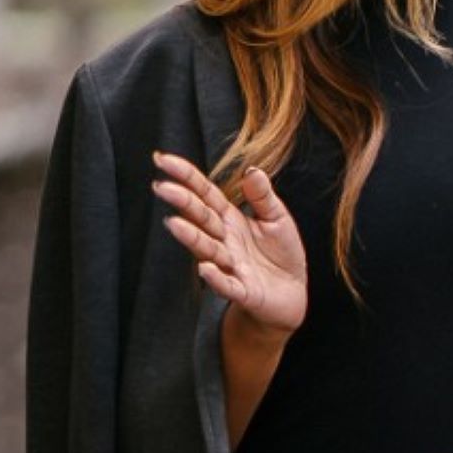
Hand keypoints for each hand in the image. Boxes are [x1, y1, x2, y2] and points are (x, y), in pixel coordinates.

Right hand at [150, 151, 307, 340]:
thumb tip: (251, 169)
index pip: (205, 194)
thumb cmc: (281, 253)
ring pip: (207, 249)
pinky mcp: (242, 291)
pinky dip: (216, 278)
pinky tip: (205, 269)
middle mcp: (224, 240)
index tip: (163, 159)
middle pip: (200, 218)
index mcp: (230, 219)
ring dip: (191, 238)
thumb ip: (262, 196)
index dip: (186, 177)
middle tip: (161, 187)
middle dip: (182, 203)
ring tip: (173, 224)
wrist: (292, 293)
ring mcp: (230, 266)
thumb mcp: (277, 218)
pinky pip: (227, 284)